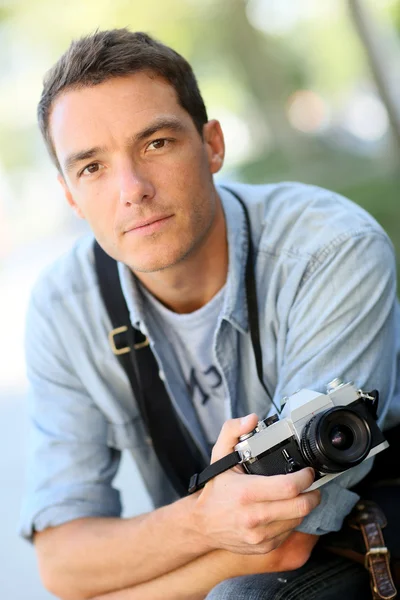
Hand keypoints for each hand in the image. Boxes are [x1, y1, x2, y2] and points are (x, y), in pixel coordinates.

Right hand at [193, 414, 319, 554]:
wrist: (203, 525)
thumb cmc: (215, 490)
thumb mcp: (219, 455)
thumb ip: (233, 431)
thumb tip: (251, 419)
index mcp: (246, 493)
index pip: (289, 487)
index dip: (305, 478)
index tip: (308, 472)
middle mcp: (254, 517)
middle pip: (300, 506)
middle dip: (313, 493)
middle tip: (311, 484)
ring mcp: (260, 535)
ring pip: (298, 520)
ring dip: (304, 506)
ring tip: (299, 495)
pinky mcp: (264, 546)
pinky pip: (289, 532)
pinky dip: (292, 519)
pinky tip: (285, 509)